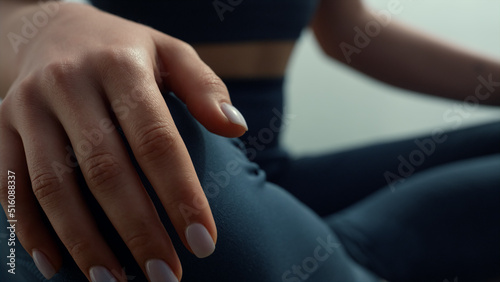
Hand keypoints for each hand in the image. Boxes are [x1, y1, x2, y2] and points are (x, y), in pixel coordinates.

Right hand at [0, 2, 246, 280]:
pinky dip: (32, 230)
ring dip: (84, 241)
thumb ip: (204, 87)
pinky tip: (58, 266)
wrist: (51, 29)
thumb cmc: (124, 50)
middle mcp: (70, 85)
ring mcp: (29, 107)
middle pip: (106, 170)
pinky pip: (12, 184)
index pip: (156, 140)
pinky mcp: (2, 127)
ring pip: (54, 186)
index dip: (181, 194)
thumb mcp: (170, 52)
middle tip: (167, 276)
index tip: (204, 242)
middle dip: (138, 230)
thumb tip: (237, 127)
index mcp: (120, 67)